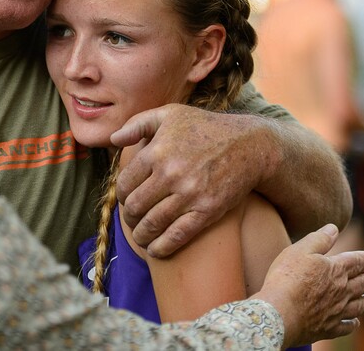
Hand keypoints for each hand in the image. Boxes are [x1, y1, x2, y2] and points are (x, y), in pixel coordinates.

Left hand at [111, 103, 270, 257]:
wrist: (249, 144)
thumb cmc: (205, 126)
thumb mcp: (169, 114)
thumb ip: (137, 124)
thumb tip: (114, 140)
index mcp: (156, 151)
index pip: (125, 184)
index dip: (121, 196)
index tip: (126, 199)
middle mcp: (169, 174)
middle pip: (135, 206)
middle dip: (129, 217)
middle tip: (132, 219)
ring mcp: (189, 194)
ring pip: (152, 224)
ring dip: (141, 235)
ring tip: (141, 236)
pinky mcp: (207, 210)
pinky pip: (177, 236)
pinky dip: (162, 247)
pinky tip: (155, 250)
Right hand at [256, 224, 363, 346]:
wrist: (280, 312)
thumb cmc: (287, 277)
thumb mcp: (299, 250)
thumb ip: (318, 239)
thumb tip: (333, 228)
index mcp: (336, 270)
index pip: (359, 262)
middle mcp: (342, 291)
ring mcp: (337, 311)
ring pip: (361, 305)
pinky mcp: (328, 328)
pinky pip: (347, 326)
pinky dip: (353, 323)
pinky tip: (354, 322)